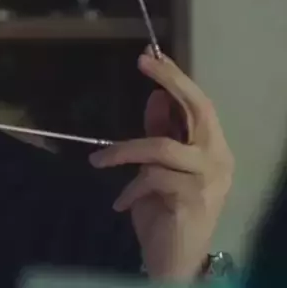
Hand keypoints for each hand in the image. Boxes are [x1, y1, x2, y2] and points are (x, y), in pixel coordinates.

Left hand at [89, 47, 233, 280]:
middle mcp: (219, 158)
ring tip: (98, 161)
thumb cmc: (166, 209)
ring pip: (162, 146)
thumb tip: (155, 96)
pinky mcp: (194, 199)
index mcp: (211, 147)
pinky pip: (152, 179)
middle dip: (169, 81)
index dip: (176, 78)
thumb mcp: (159, 167)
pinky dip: (130, 188)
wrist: (176, 260)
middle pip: (198, 109)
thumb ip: (160, 132)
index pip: (199, 104)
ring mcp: (210, 179)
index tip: (151, 55)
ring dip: (123, 151)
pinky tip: (119, 203)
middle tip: (142, 62)